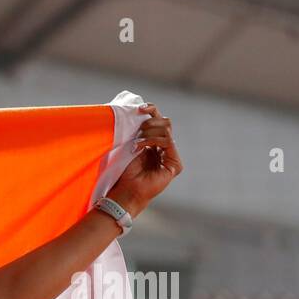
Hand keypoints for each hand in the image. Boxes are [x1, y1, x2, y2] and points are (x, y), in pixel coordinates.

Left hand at [107, 103, 182, 217]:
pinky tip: (139, 147)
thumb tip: (140, 110)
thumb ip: (138, 130)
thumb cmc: (123, 172)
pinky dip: (152, 140)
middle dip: (149, 122)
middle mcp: (165, 148)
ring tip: (136, 142)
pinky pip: (167, 141)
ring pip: (166, 129)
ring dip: (149, 132)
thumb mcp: (129, 145)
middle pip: (165, 122)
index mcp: (155, 142)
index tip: (138, 108)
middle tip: (137, 130)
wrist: (124, 191)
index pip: (159, 119)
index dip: (151, 110)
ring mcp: (171, 156)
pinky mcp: (175, 164)